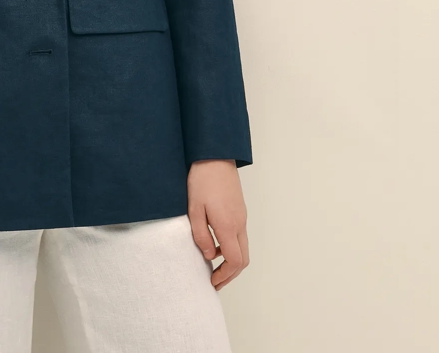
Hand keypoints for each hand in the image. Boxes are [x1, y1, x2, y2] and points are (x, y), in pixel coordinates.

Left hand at [187, 159, 248, 289]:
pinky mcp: (240, 210)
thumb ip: (201, 235)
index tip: (212, 281)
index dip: (224, 276)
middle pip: (243, 259)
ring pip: (243, 248)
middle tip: (215, 281)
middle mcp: (239, 224)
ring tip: (213, 266)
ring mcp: (241, 216)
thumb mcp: (194, 209)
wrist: (215, 156)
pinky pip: (239, 236)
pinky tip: (214, 244)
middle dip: (230, 274)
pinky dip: (231, 247)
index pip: (234, 261)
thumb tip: (208, 256)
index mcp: (228, 226)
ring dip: (231, 261)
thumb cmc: (202, 180)